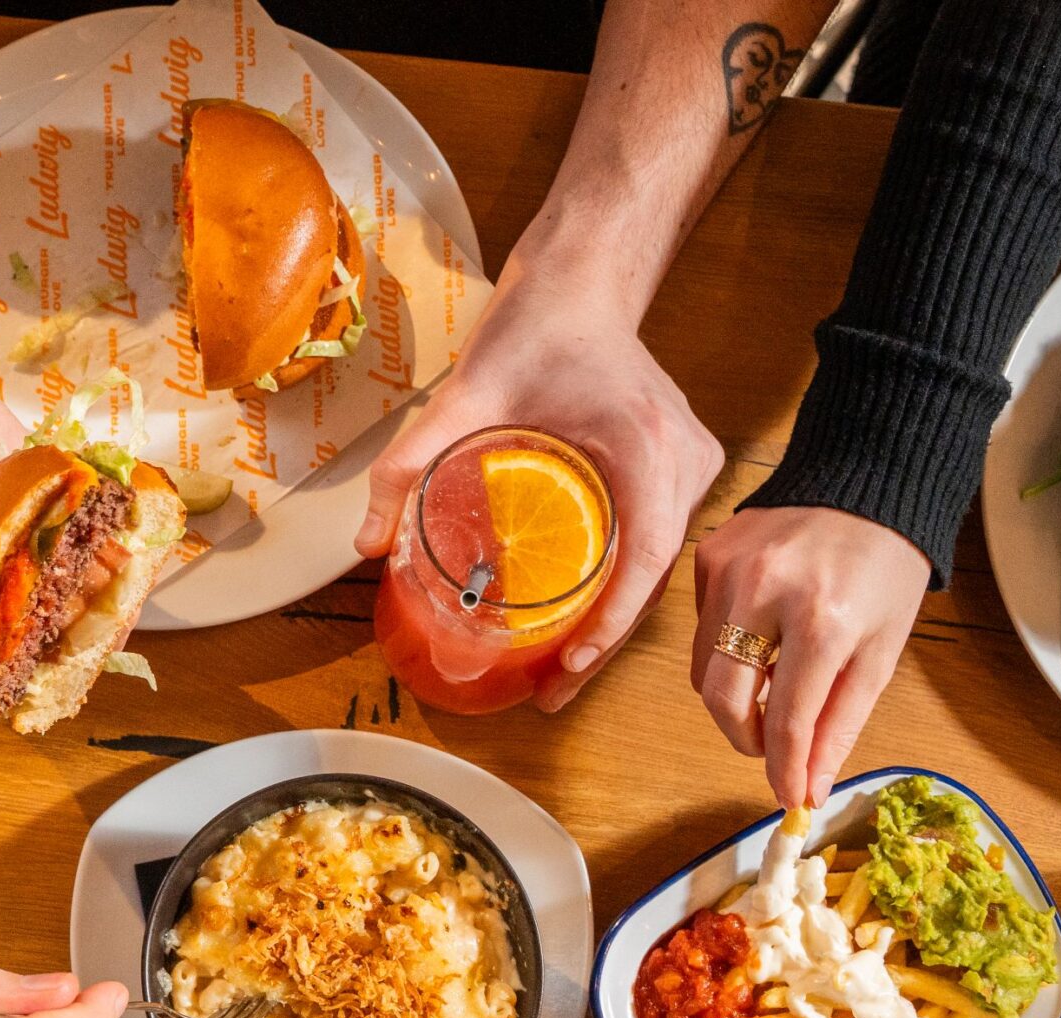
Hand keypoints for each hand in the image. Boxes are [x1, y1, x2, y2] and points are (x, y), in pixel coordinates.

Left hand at [356, 274, 724, 710]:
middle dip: (604, 642)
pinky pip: (657, 540)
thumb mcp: (464, 393)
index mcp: (646, 445)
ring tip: (562, 670)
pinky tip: (583, 618)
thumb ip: (409, 462)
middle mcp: (684, 459)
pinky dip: (624, 583)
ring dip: (615, 618)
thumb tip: (367, 544)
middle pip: (652, 576)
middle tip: (551, 692)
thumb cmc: (538, 327)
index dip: (612, 623)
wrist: (585, 282)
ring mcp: (692, 464)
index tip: (572, 664)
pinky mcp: (683, 467)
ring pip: (658, 564)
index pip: (644, 556)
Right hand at [692, 506, 930, 806]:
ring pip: (702, 667)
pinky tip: (761, 630)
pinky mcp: (707, 555)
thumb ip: (840, 721)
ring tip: (771, 685)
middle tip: (770, 747)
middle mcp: (766, 592)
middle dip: (744, 738)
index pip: (785, 718)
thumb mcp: (881, 649)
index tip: (788, 797)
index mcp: (823, 619)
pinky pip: (701, 626)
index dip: (783, 768)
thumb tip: (808, 784)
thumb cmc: (886, 567)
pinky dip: (726, 647)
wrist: (868, 478)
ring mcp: (728, 570)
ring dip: (732, 694)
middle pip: (721, 698)